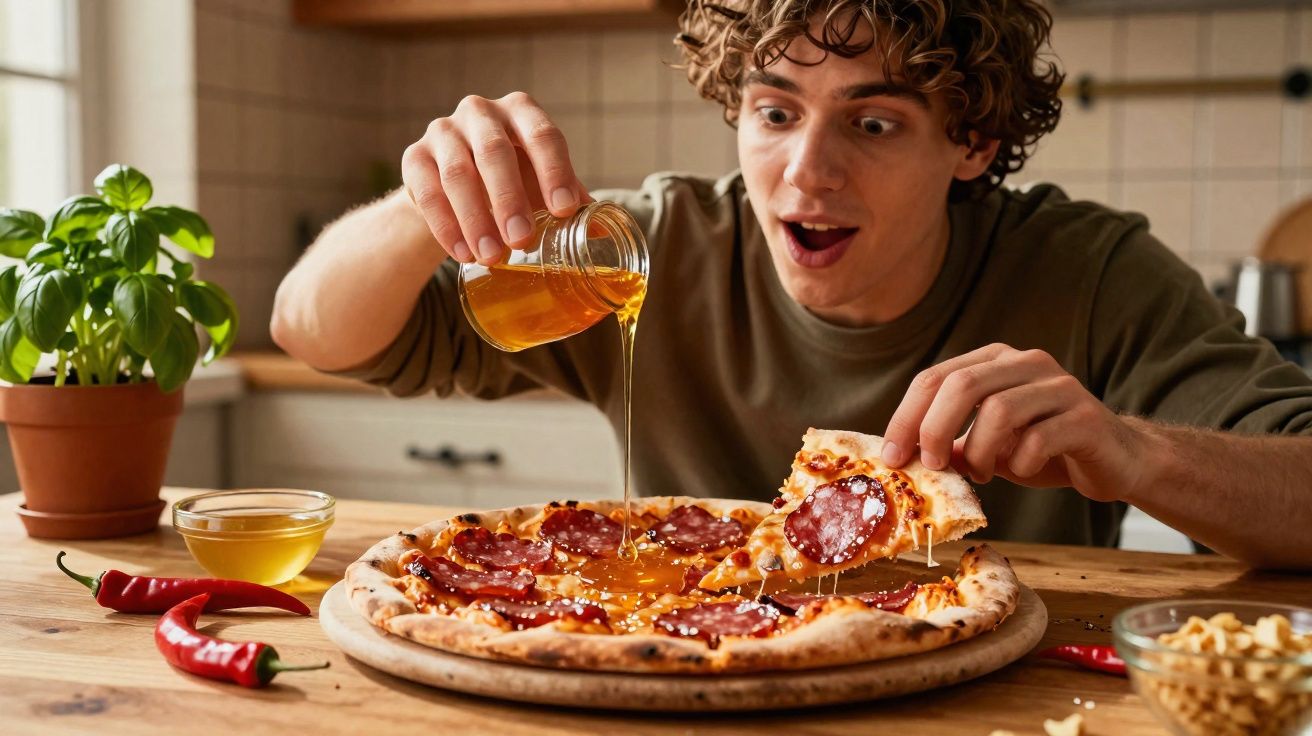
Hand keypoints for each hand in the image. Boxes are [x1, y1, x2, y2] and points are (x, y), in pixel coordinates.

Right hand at [401, 92, 590, 263]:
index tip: (564, 211)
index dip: (555, 172)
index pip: (542, 136)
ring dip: (475, 219)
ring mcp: (443, 131)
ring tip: (492, 257)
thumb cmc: (511, 179)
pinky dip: (446, 227)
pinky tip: (463, 254)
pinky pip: (427, 192)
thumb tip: (604, 232)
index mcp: (521, 112)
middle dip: (510, 199)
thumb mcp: (540, 182)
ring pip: (457, 174)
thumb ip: (568, 199)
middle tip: (522, 240)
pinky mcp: (414, 157)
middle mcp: (480, 112)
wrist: (452, 183)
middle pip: (495, 152)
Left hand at [880, 343, 1153, 502]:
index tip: (892, 457)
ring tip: (983, 473)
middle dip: (934, 430)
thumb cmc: (1041, 448)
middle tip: (930, 467)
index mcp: (994, 360)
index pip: (935, 378)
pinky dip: (1020, 462)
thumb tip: (901, 457)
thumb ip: (948, 442)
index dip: (906, 417)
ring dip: (979, 452)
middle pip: (962, 385)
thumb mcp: (985, 443)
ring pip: (999, 411)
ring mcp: (1059, 386)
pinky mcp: (1085, 417)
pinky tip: (1022, 470)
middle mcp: (1026, 363)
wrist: (1114, 460)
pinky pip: (1039, 438)